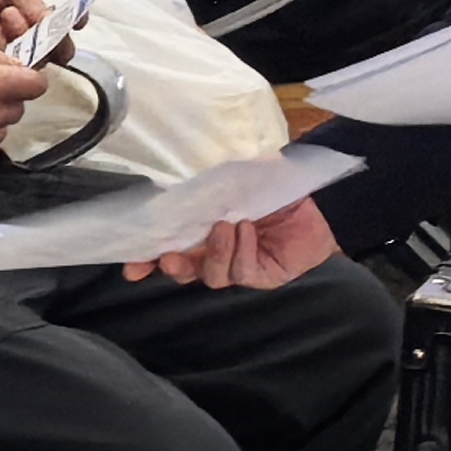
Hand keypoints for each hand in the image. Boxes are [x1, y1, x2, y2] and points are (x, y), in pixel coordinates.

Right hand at [129, 198, 340, 291]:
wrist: (318, 200)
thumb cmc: (275, 186)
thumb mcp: (239, 178)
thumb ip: (210, 182)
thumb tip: (179, 174)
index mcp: (204, 229)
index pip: (170, 247)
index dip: (147, 259)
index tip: (132, 265)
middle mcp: (217, 251)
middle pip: (184, 271)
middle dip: (173, 267)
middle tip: (169, 256)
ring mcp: (238, 265)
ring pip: (212, 276)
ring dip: (215, 252)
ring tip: (227, 226)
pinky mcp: (261, 275)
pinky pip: (242, 272)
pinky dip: (242, 251)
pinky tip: (249, 230)